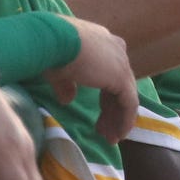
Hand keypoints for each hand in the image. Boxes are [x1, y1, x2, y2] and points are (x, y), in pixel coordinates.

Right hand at [43, 18, 139, 143]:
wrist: (52, 41)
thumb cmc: (50, 51)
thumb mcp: (58, 72)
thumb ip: (66, 85)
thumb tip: (67, 100)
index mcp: (101, 43)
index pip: (109, 74)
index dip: (105, 98)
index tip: (98, 116)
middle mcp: (115, 49)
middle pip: (119, 86)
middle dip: (112, 111)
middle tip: (104, 131)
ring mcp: (121, 62)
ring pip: (126, 96)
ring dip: (118, 119)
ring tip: (110, 139)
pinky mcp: (122, 77)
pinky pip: (129, 104)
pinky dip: (125, 121)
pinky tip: (118, 135)